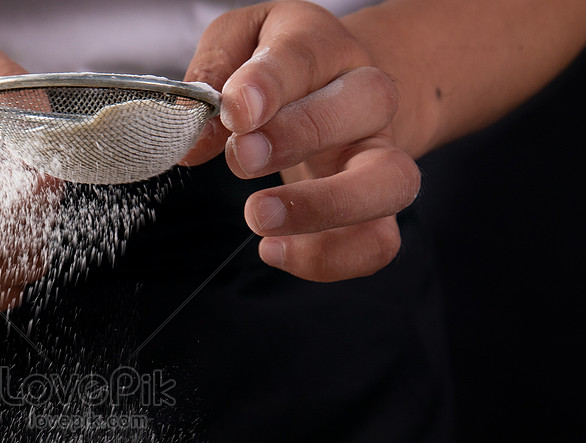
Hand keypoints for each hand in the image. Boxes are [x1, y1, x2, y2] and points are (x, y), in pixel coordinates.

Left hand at [183, 1, 420, 281]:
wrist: (336, 90)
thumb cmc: (274, 67)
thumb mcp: (237, 42)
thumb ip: (212, 77)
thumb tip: (194, 138)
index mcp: (325, 46)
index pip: (305, 55)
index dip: (268, 85)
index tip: (234, 110)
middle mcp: (365, 98)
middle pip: (368, 105)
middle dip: (302, 136)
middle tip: (243, 158)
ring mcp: (380, 156)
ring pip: (392, 181)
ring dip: (325, 207)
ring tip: (259, 219)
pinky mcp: (376, 209)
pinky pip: (377, 242)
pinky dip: (329, 258)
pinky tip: (272, 250)